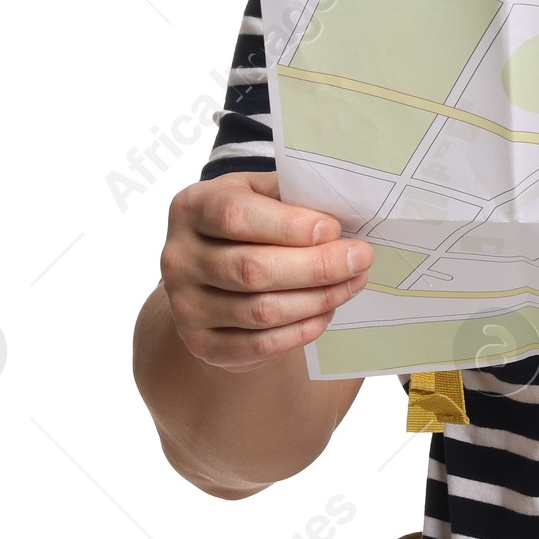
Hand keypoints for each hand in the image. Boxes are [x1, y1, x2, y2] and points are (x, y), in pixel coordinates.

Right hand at [159, 171, 373, 370]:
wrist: (213, 277)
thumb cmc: (249, 225)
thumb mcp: (260, 194)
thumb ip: (290, 195)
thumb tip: (342, 206)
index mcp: (192, 208)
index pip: (235, 216)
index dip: (290, 225)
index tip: (335, 229)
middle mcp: (178, 257)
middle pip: (252, 269)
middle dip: (318, 267)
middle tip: (361, 259)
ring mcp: (185, 305)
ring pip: (261, 311)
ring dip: (318, 299)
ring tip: (352, 283)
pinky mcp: (201, 344)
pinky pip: (259, 344)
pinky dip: (301, 330)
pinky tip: (326, 312)